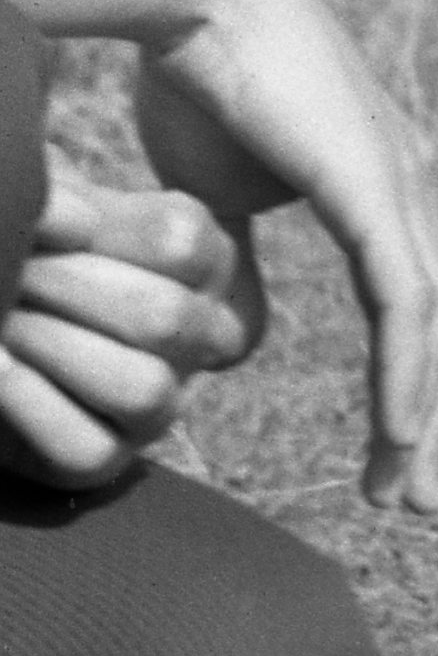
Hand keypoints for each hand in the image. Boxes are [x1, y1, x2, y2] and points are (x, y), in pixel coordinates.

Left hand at [0, 169, 260, 486]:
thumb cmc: (22, 251)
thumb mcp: (46, 210)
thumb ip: (58, 196)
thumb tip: (62, 219)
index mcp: (200, 265)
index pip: (184, 243)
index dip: (102, 229)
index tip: (41, 224)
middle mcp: (198, 338)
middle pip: (166, 319)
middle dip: (66, 290)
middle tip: (13, 273)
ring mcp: (159, 404)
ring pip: (143, 389)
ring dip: (54, 348)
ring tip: (4, 321)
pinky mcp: (103, 459)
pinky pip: (87, 447)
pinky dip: (30, 404)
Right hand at [131, 0, 437, 511]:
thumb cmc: (201, 81)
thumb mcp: (217, 198)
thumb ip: (237, 264)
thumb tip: (240, 335)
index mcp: (383, 195)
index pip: (417, 314)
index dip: (412, 390)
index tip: (395, 462)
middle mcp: (411, 193)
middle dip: (433, 422)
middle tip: (418, 500)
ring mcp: (402, 187)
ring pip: (436, 327)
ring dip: (426, 414)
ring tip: (409, 486)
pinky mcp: (374, 186)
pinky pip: (406, 298)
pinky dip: (410, 370)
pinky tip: (408, 426)